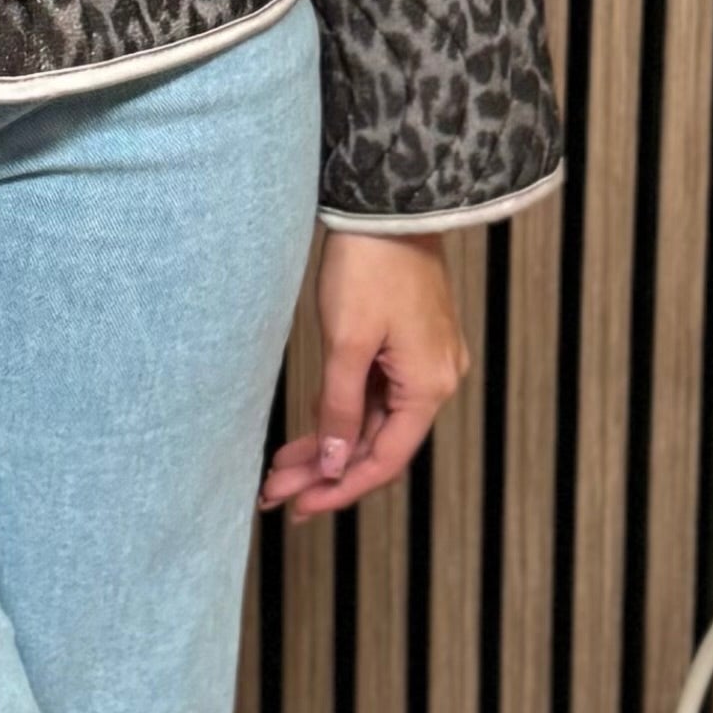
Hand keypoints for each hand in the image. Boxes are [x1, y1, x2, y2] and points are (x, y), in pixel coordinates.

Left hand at [256, 231, 472, 519]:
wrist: (388, 204)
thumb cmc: (369, 265)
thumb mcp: (346, 342)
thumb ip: (341, 408)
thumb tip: (337, 464)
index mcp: (429, 386)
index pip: (384, 460)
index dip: (341, 489)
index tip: (299, 507)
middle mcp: (436, 380)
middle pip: (377, 444)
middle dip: (326, 471)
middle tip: (276, 492)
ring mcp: (425, 362)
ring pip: (374, 422)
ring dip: (330, 445)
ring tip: (281, 468)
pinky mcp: (410, 344)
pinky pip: (377, 396)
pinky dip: (343, 414)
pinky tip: (311, 431)